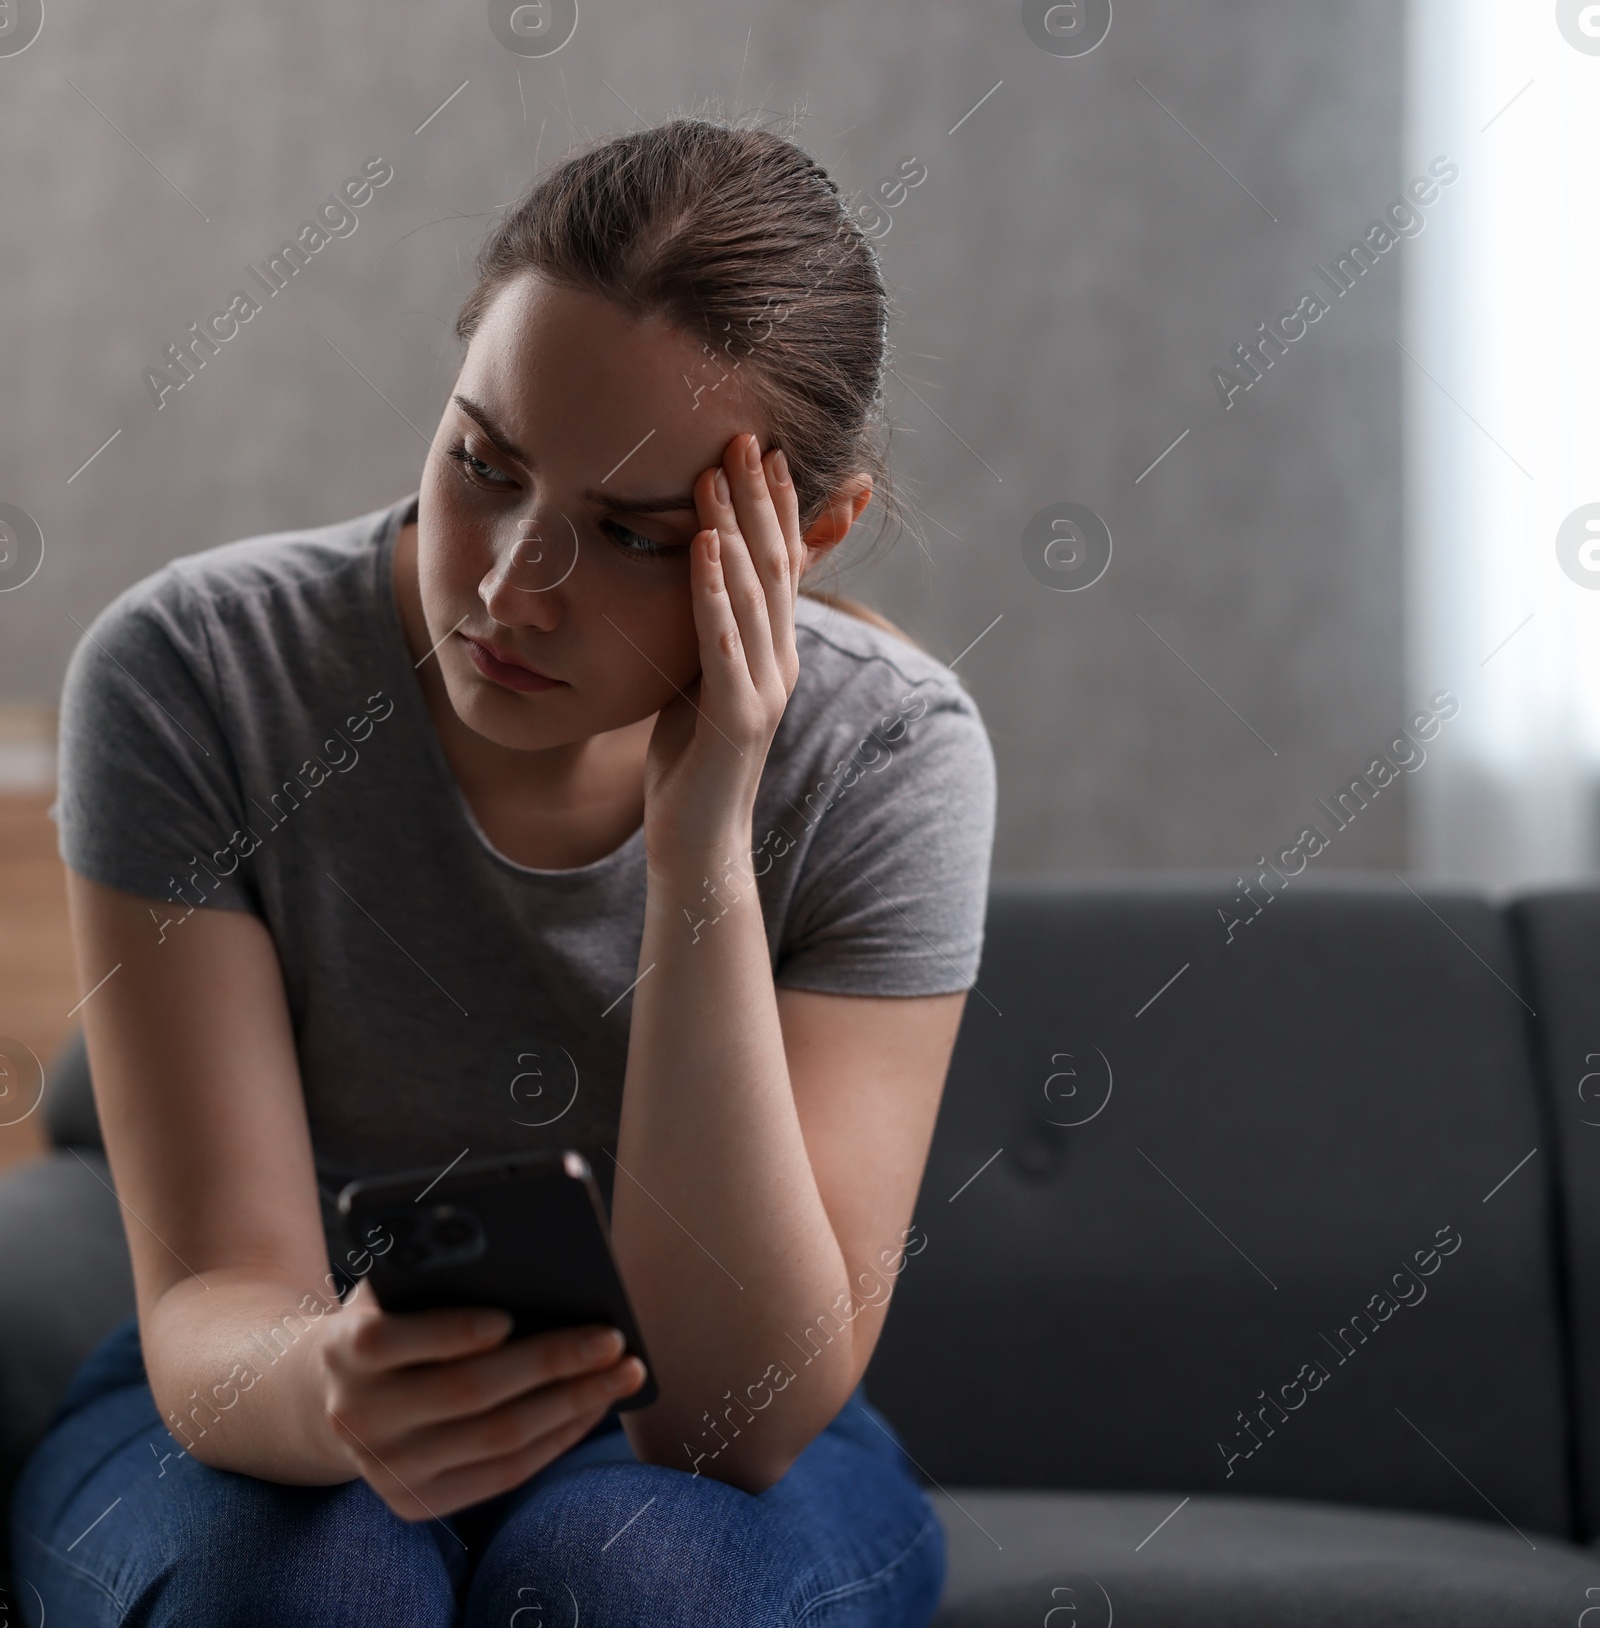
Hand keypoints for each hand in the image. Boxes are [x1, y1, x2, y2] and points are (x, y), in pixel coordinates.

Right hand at [318, 1281, 646, 1520]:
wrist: (331, 1394)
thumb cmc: (390, 1315)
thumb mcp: (393, 1288)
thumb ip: (433, 1272)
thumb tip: (516, 1257)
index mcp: (344, 1350)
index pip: (390, 1341)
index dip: (450, 1332)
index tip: (508, 1318)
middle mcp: (359, 1416)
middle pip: (466, 1393)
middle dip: (549, 1362)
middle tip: (613, 1338)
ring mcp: (388, 1469)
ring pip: (496, 1439)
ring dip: (572, 1404)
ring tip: (625, 1372)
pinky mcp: (416, 1503)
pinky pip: (503, 1474)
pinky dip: (557, 1438)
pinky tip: (594, 1406)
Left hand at [642, 432, 802, 865]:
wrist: (700, 843)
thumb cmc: (692, 765)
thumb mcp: (701, 685)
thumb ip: (709, 639)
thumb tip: (695, 591)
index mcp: (772, 652)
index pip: (782, 568)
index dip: (776, 510)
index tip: (763, 453)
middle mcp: (780, 663)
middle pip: (775, 567)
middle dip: (760, 500)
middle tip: (746, 437)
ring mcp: (764, 689)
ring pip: (754, 593)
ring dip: (737, 528)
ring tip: (718, 473)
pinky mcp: (738, 716)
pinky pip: (724, 640)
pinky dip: (715, 590)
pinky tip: (705, 546)